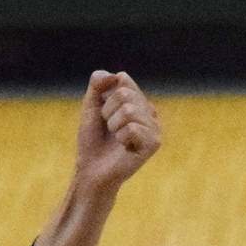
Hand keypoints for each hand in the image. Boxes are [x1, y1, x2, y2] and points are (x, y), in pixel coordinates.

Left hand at [73, 71, 162, 196]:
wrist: (91, 170)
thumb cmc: (92, 140)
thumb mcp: (91, 106)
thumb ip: (98, 84)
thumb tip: (115, 74)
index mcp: (138, 101)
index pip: (123, 79)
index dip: (105, 95)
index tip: (103, 113)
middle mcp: (150, 112)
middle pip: (124, 93)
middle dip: (107, 111)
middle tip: (109, 129)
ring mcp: (155, 127)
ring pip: (128, 110)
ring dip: (113, 125)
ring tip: (116, 138)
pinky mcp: (154, 143)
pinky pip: (132, 128)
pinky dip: (121, 137)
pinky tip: (124, 148)